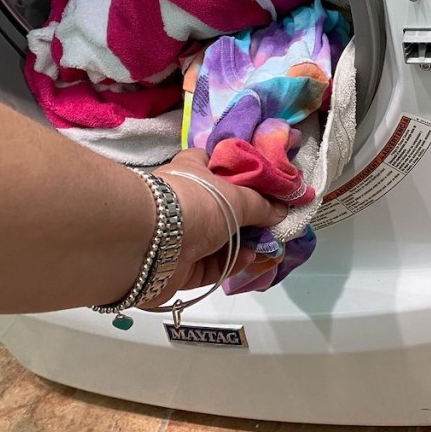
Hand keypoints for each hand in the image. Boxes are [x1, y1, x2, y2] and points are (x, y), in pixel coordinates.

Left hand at [143, 149, 286, 306]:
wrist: (149, 244)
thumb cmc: (194, 203)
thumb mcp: (237, 197)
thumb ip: (263, 205)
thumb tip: (282, 210)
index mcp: (193, 170)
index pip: (218, 165)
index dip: (242, 173)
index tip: (268, 184)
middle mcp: (186, 201)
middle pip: (224, 208)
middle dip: (251, 217)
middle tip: (276, 221)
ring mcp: (181, 235)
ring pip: (220, 240)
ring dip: (245, 243)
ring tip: (269, 243)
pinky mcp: (179, 266)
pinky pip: (212, 265)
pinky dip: (231, 262)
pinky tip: (249, 257)